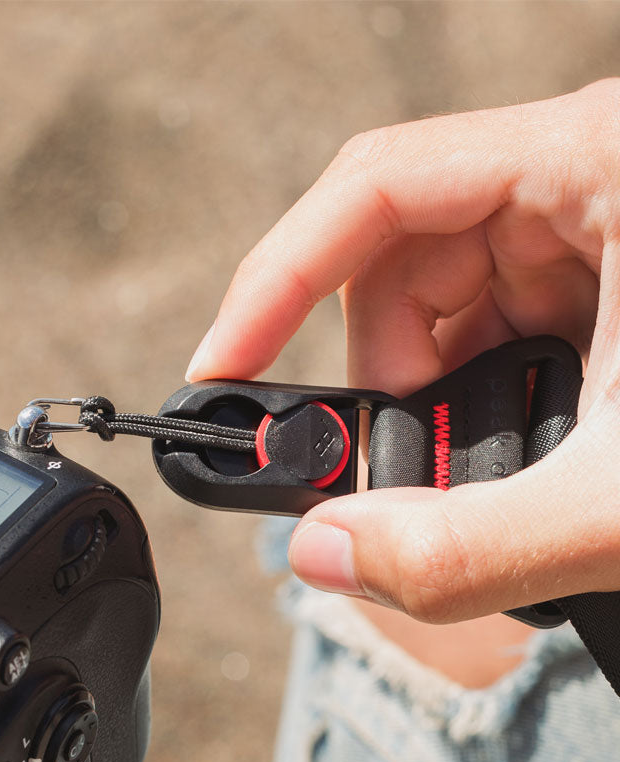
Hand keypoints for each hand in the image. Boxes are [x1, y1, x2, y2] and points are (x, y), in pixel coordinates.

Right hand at [187, 78, 619, 623]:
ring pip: (447, 300)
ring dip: (437, 401)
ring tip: (487, 481)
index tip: (223, 366)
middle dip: (388, 384)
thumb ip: (463, 548)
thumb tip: (322, 557)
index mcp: (602, 161)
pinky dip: (487, 398)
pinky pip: (501, 322)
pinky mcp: (617, 273)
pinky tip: (530, 455)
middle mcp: (594, 172)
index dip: (276, 279)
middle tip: (404, 481)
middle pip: (405, 261)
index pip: (377, 188)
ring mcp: (606, 220)